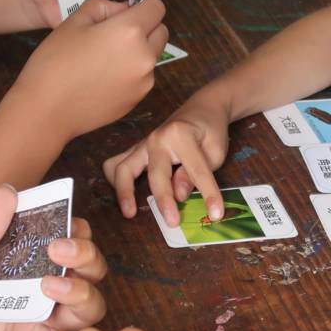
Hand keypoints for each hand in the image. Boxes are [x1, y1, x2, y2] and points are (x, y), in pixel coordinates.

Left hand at [0, 186, 85, 330]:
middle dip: (86, 252)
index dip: (74, 226)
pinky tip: (38, 330)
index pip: (68, 238)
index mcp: (28, 267)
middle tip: (59, 249)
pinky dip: (63, 330)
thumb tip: (8, 190)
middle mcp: (47, 292)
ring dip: (81, 290)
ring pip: (93, 302)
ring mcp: (51, 323)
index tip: (65, 217)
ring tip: (50, 288)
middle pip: (92, 266)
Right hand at [13, 0, 167, 139]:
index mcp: (130, 31)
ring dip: (139, 51)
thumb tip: (121, 9)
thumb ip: (103, 6)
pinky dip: (131, 72)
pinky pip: (143, 77)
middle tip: (116, 33)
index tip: (125, 12)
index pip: (157, 7)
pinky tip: (104, 78)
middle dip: (146, 27)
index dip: (142, 5)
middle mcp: (145, 56)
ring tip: (106, 58)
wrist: (46, 111)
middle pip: (161, 31)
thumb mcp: (74, 21)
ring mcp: (144, 81)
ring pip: (153, 55)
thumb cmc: (55, 62)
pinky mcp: (138, 99)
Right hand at [103, 95, 230, 226]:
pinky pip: (116, 163)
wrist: (202, 108)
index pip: (196, 171)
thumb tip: (178, 194)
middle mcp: (156, 138)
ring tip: (130, 213)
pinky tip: (123, 196)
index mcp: (181, 135)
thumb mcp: (215, 151)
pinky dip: (114, 180)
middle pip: (156, 174)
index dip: (208, 195)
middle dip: (163, 200)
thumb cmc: (211, 130)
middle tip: (172, 222)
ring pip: (123, 167)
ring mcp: (143, 144)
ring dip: (123, 191)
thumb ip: (196, 173)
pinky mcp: (137, 150)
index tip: (216, 214)